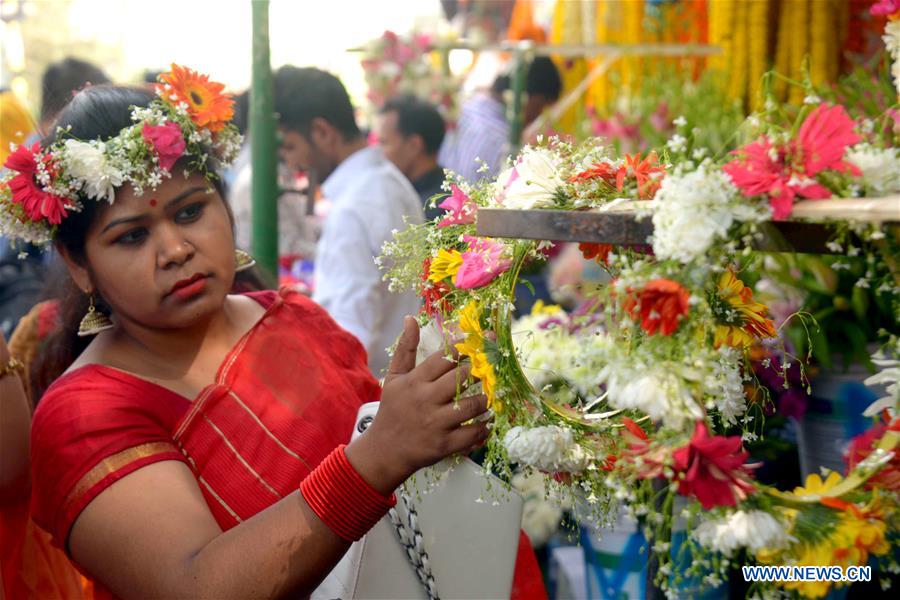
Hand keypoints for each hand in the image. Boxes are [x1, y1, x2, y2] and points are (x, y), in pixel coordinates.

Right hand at [346, 317, 489, 493]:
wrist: (384, 451)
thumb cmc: (393, 410)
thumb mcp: (394, 377)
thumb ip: (406, 348)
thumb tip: (411, 318)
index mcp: (415, 381)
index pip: (445, 357)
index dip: (466, 347)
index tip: (481, 341)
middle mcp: (425, 400)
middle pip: (462, 378)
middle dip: (480, 371)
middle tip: (489, 369)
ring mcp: (435, 423)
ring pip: (472, 405)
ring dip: (486, 399)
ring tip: (488, 395)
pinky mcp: (444, 444)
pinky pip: (473, 433)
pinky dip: (484, 426)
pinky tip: (486, 420)